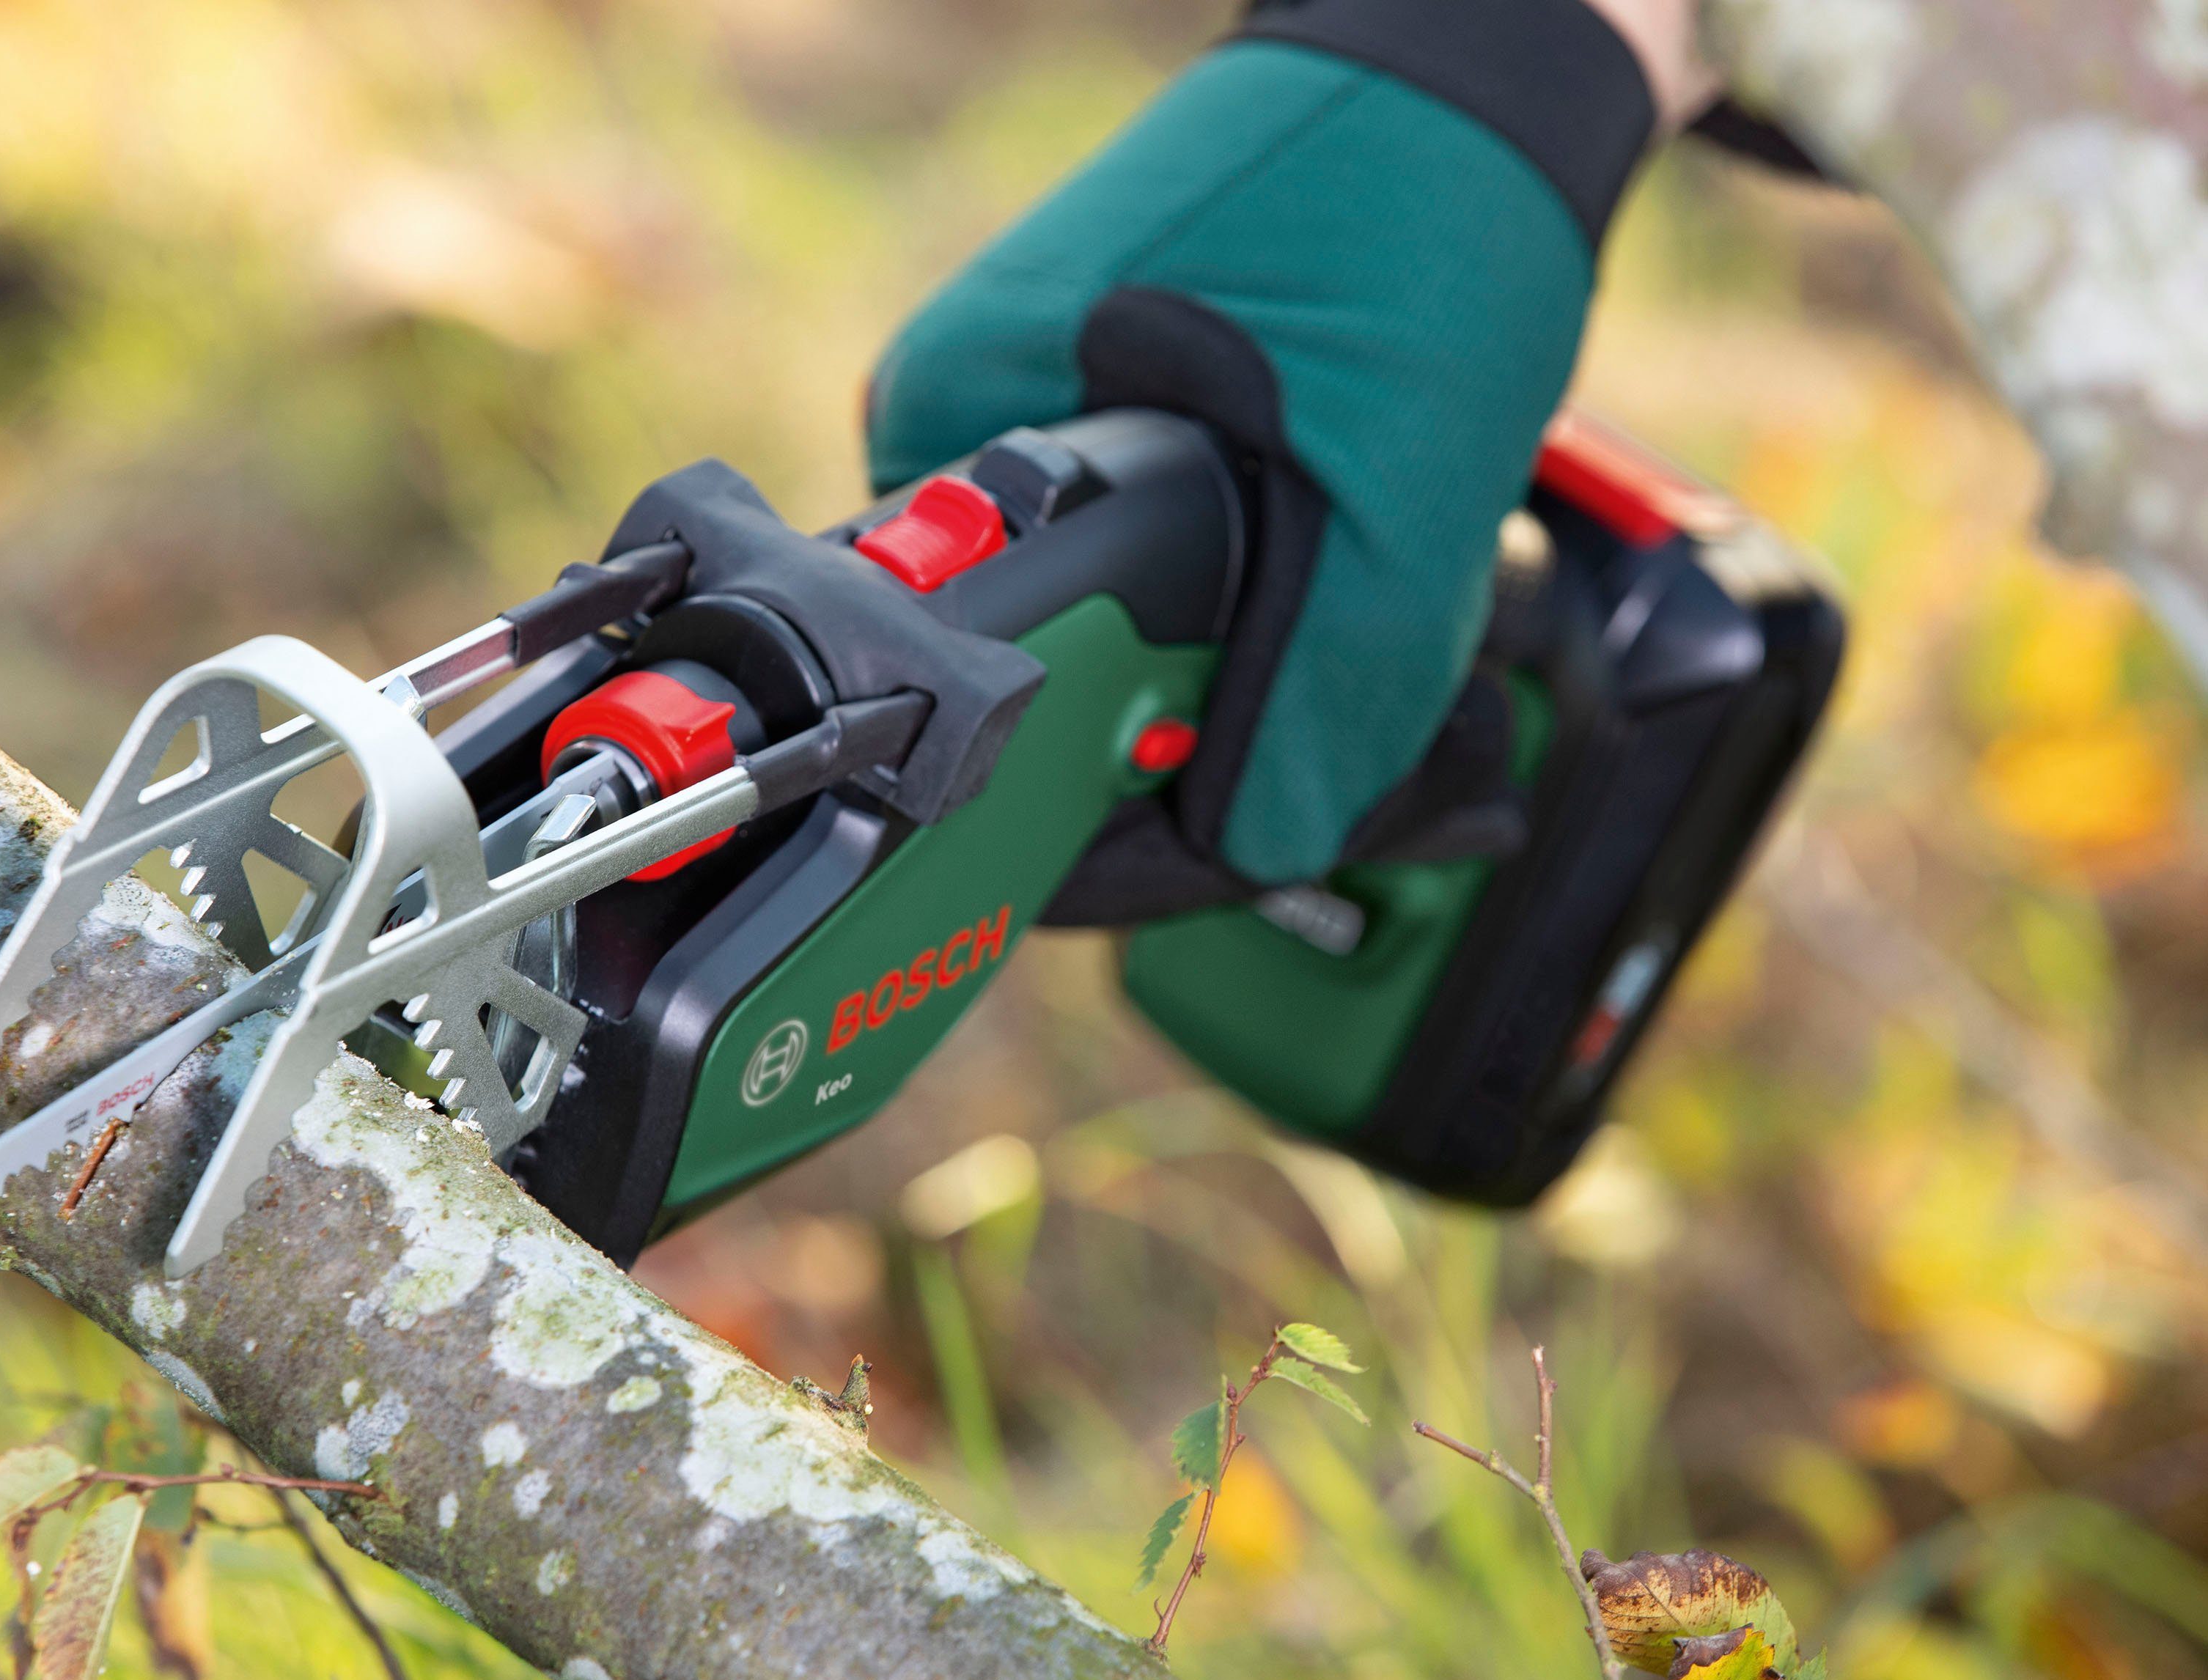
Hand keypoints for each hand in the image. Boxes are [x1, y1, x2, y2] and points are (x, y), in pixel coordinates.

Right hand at [869, 2, 1662, 888]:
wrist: (1453, 64)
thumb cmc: (1407, 212)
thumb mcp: (1398, 476)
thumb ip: (1333, 688)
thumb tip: (1266, 848)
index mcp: (968, 443)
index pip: (990, 718)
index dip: (1118, 827)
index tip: (1239, 859)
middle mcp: (967, 441)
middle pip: (1063, 696)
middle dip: (1227, 761)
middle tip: (1400, 785)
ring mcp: (1031, 429)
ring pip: (1127, 647)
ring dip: (1272, 696)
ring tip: (1434, 711)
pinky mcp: (1099, 422)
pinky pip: (1167, 581)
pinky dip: (1276, 626)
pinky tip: (1390, 626)